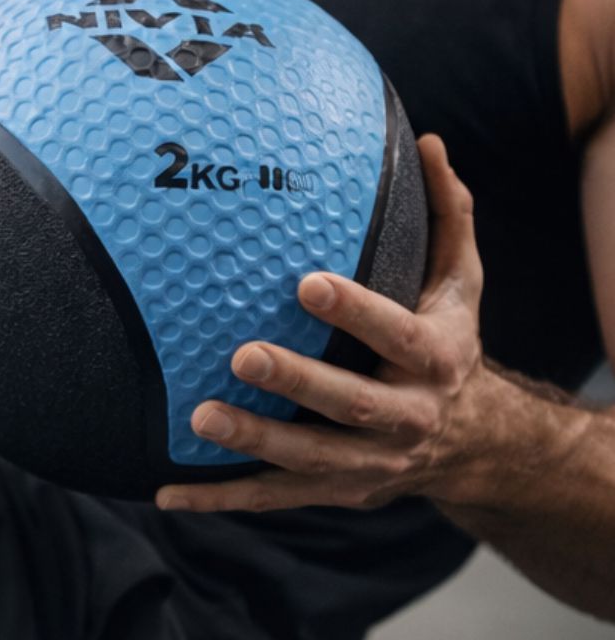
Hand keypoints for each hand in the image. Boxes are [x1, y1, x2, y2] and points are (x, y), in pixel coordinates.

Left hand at [157, 135, 505, 513]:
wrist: (472, 443)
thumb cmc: (449, 340)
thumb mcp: (462, 282)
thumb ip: (447, 214)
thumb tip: (427, 141)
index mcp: (435, 359)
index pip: (396, 335)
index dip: (357, 311)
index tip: (307, 282)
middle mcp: (406, 418)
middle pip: (350, 404)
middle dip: (297, 381)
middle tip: (242, 354)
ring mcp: (368, 463)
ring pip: (308, 457)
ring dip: (255, 441)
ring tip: (201, 417)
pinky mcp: (334, 490)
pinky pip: (272, 497)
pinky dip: (220, 498)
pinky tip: (167, 492)